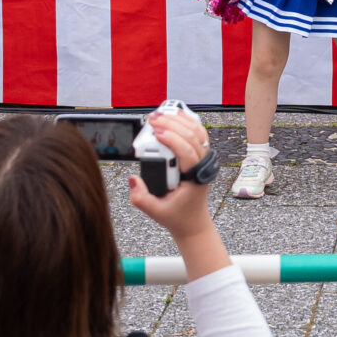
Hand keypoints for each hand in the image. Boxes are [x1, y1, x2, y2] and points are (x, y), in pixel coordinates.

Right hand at [126, 106, 213, 232]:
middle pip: (192, 136)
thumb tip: (133, 179)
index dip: (172, 139)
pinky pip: (197, 133)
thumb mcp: (156, 212)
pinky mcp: (199, 155)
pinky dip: (187, 122)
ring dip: (179, 120)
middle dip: (172, 124)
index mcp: (195, 178)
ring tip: (161, 114)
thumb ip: (141, 198)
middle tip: (153, 119)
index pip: (188, 151)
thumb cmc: (178, 216)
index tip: (156, 133)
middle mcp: (202, 166)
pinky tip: (175, 114)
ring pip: (196, 131)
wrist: (192, 222)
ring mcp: (203, 159)